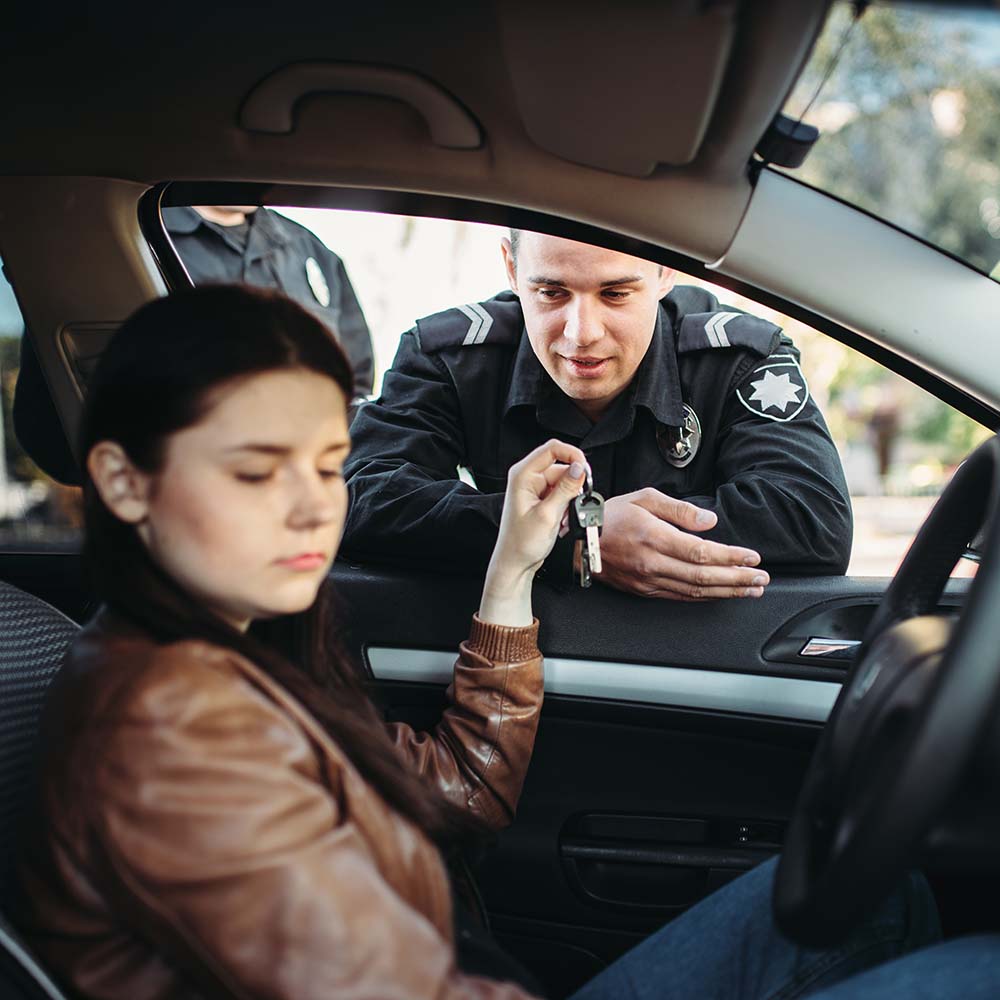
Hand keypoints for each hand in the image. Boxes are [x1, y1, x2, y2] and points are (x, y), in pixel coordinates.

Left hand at [480, 439, 586, 624]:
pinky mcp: (542, 499)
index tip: (586, 468)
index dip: (573, 454)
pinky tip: (562, 520)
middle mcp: (528, 478)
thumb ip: (566, 489)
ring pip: (565, 482)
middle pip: (561, 466)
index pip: (552, 449)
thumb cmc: (521, 543)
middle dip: (574, 484)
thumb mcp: (548, 515)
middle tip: (578, 500)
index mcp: (522, 475)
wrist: (515, 563)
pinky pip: (562, 494)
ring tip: (564, 517)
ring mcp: (535, 489)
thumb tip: (580, 468)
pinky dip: (567, 506)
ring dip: (570, 498)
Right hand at [598, 488, 769, 600]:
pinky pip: (680, 597)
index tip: (752, 557)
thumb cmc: (609, 516)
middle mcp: (652, 563)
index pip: (702, 553)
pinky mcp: (644, 590)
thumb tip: (709, 522)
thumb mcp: (644, 498)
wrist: (577, 540)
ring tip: (750, 590)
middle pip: (704, 577)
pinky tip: (721, 594)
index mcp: (654, 537)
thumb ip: (680, 510)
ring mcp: (648, 581)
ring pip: (695, 592)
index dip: (731, 558)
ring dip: (727, 592)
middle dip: (738, 579)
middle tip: (761, 579)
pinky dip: (704, 598)